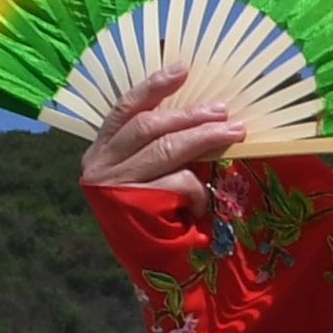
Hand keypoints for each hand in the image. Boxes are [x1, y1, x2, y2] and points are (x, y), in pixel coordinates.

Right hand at [79, 64, 250, 213]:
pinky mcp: (132, 207)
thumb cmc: (148, 213)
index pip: (126, 108)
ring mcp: (113, 185)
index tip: (182, 70)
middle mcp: (101, 164)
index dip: (154, 86)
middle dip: (190, 116)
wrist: (143, 263)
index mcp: (101, 148)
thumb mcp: (146, 172)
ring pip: (165, 150)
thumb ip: (159, 145)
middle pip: (150, 127)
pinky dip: (196, 189)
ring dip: (203, 139)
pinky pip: (175, 184)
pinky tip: (202, 202)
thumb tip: (202, 114)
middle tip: (223, 111)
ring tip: (232, 133)